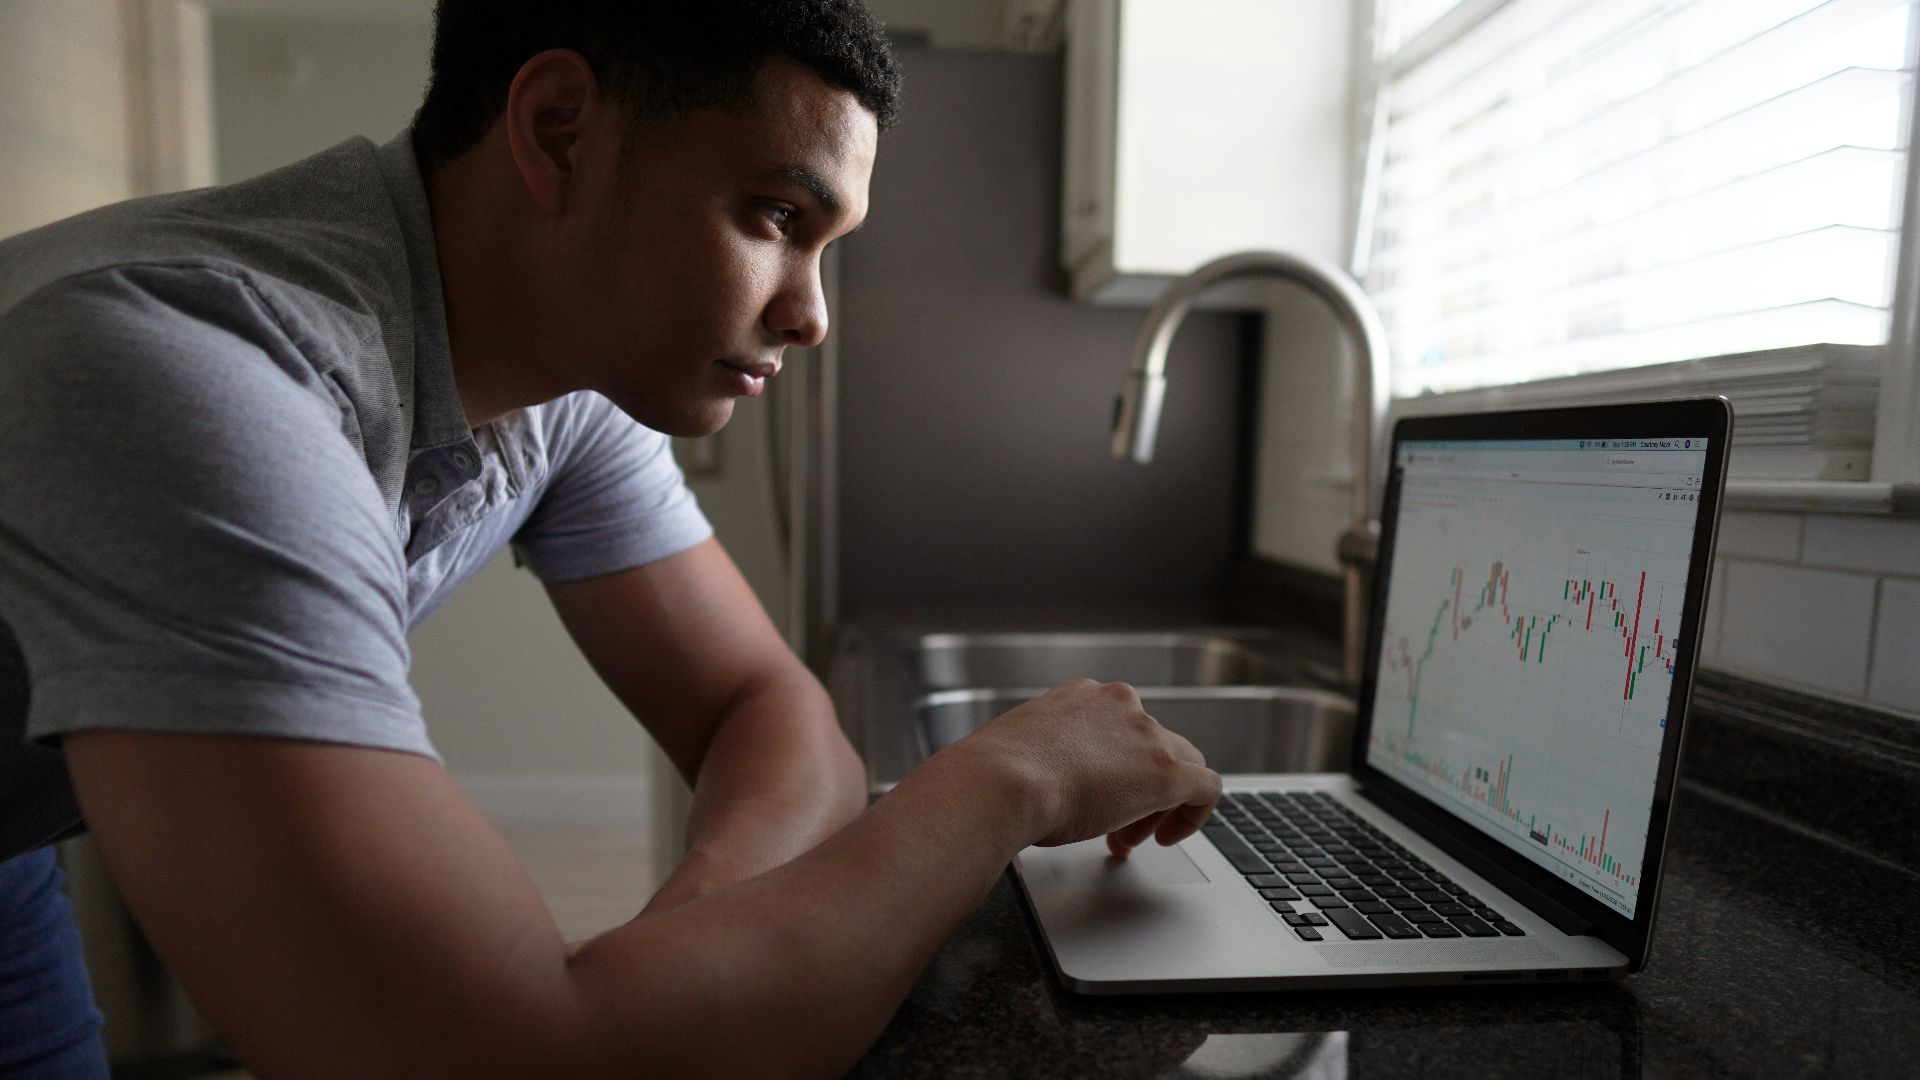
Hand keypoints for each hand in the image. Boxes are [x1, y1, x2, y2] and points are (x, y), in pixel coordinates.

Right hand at [947, 679, 1220, 853]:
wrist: (1001, 783)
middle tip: (1115, 829)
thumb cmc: (995, 775)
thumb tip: (1042, 783)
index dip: (1115, 771)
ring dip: (1156, 806)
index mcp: (1082, 697)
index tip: (1098, 799)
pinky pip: (1205, 787)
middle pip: (1153, 747)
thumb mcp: (1021, 752)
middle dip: (1138, 791)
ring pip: (1179, 765)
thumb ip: (1045, 758)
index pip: (1119, 729)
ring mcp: (1145, 734)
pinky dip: (1194, 813)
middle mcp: (1118, 704)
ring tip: (1127, 839)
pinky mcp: (1167, 770)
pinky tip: (1168, 836)